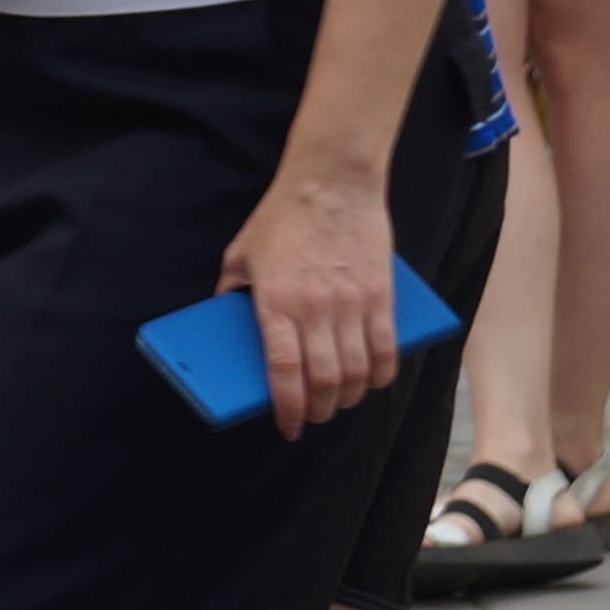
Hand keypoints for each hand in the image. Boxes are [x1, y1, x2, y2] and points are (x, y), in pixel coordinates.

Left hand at [219, 171, 397, 438]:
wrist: (332, 182)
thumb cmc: (281, 218)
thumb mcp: (240, 254)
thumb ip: (230, 291)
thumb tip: (223, 319)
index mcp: (277, 303)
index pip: (284, 371)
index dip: (286, 406)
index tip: (286, 427)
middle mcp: (316, 308)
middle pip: (324, 380)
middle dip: (318, 410)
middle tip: (311, 417)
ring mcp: (352, 302)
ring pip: (357, 370)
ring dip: (348, 397)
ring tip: (337, 403)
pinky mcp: (381, 294)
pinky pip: (387, 347)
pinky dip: (381, 373)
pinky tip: (372, 382)